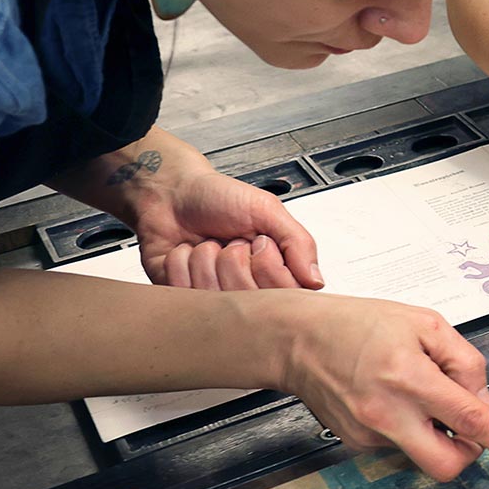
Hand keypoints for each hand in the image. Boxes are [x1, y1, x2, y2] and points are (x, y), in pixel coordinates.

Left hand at [122, 151, 322, 290]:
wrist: (173, 191)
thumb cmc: (219, 197)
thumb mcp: (266, 210)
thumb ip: (297, 242)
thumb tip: (315, 281)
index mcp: (271, 270)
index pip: (283, 294)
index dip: (267, 265)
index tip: (259, 241)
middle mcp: (243, 288)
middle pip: (246, 297)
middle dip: (233, 257)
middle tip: (229, 240)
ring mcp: (210, 295)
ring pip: (211, 293)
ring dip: (204, 257)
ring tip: (205, 243)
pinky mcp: (179, 297)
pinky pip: (181, 290)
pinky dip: (179, 262)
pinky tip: (184, 251)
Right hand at [277, 292, 488, 481]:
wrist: (298, 339)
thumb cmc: (357, 323)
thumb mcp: (425, 322)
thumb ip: (464, 361)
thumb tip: (481, 399)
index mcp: (410, 377)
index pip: (470, 420)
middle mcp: (388, 414)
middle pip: (447, 462)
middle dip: (467, 451)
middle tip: (464, 421)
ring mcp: (370, 433)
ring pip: (424, 451)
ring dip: (434, 429)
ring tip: (413, 386)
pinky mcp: (358, 442)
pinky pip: (400, 443)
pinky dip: (409, 424)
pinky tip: (392, 394)